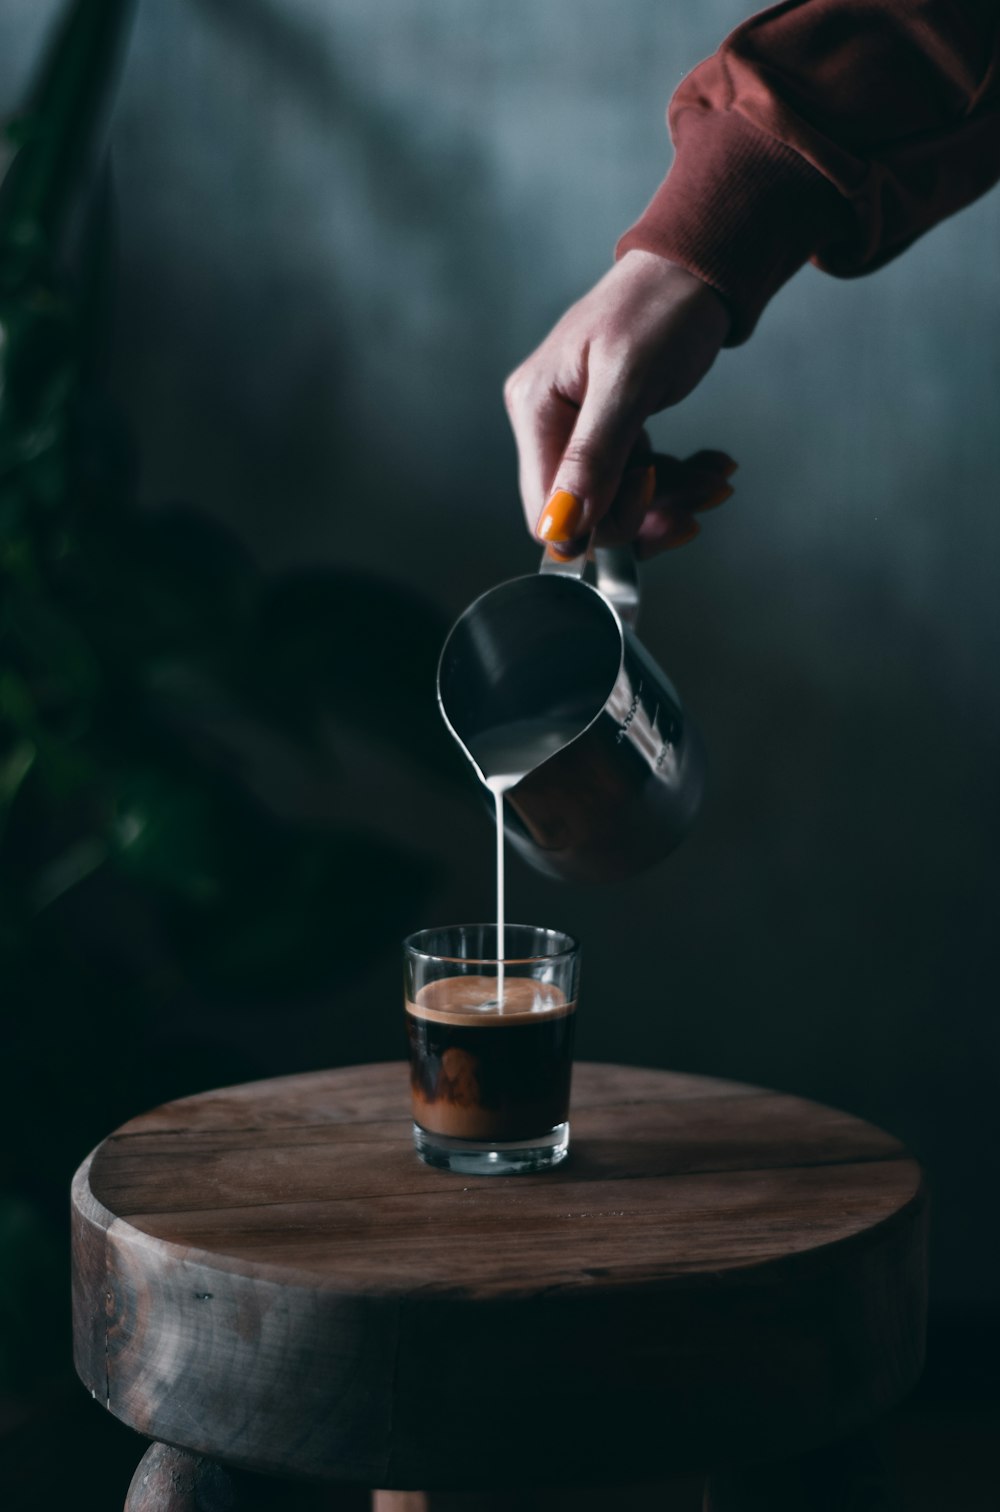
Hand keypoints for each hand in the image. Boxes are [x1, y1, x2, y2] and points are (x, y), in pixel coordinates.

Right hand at [503, 250, 734, 559]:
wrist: (697, 266)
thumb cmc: (661, 306)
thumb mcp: (629, 381)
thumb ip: (593, 457)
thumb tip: (560, 525)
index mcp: (536, 408)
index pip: (549, 510)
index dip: (601, 523)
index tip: (653, 495)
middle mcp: (546, 422)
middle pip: (586, 511)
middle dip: (647, 511)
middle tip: (700, 494)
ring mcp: (576, 426)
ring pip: (617, 500)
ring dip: (671, 499)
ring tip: (716, 480)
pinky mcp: (608, 429)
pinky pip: (635, 478)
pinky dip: (675, 481)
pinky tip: (709, 468)